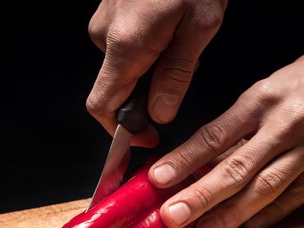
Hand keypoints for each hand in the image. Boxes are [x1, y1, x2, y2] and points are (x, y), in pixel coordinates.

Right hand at [86, 0, 226, 145]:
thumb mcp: (199, 26)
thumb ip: (177, 75)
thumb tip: (160, 114)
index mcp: (125, 44)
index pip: (103, 105)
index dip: (121, 131)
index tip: (145, 138)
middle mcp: (106, 34)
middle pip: (120, 87)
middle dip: (154, 89)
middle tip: (188, 65)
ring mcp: (106, 20)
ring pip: (127, 64)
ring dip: (156, 64)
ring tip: (184, 37)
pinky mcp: (112, 10)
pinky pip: (128, 43)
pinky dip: (151, 45)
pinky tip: (173, 25)